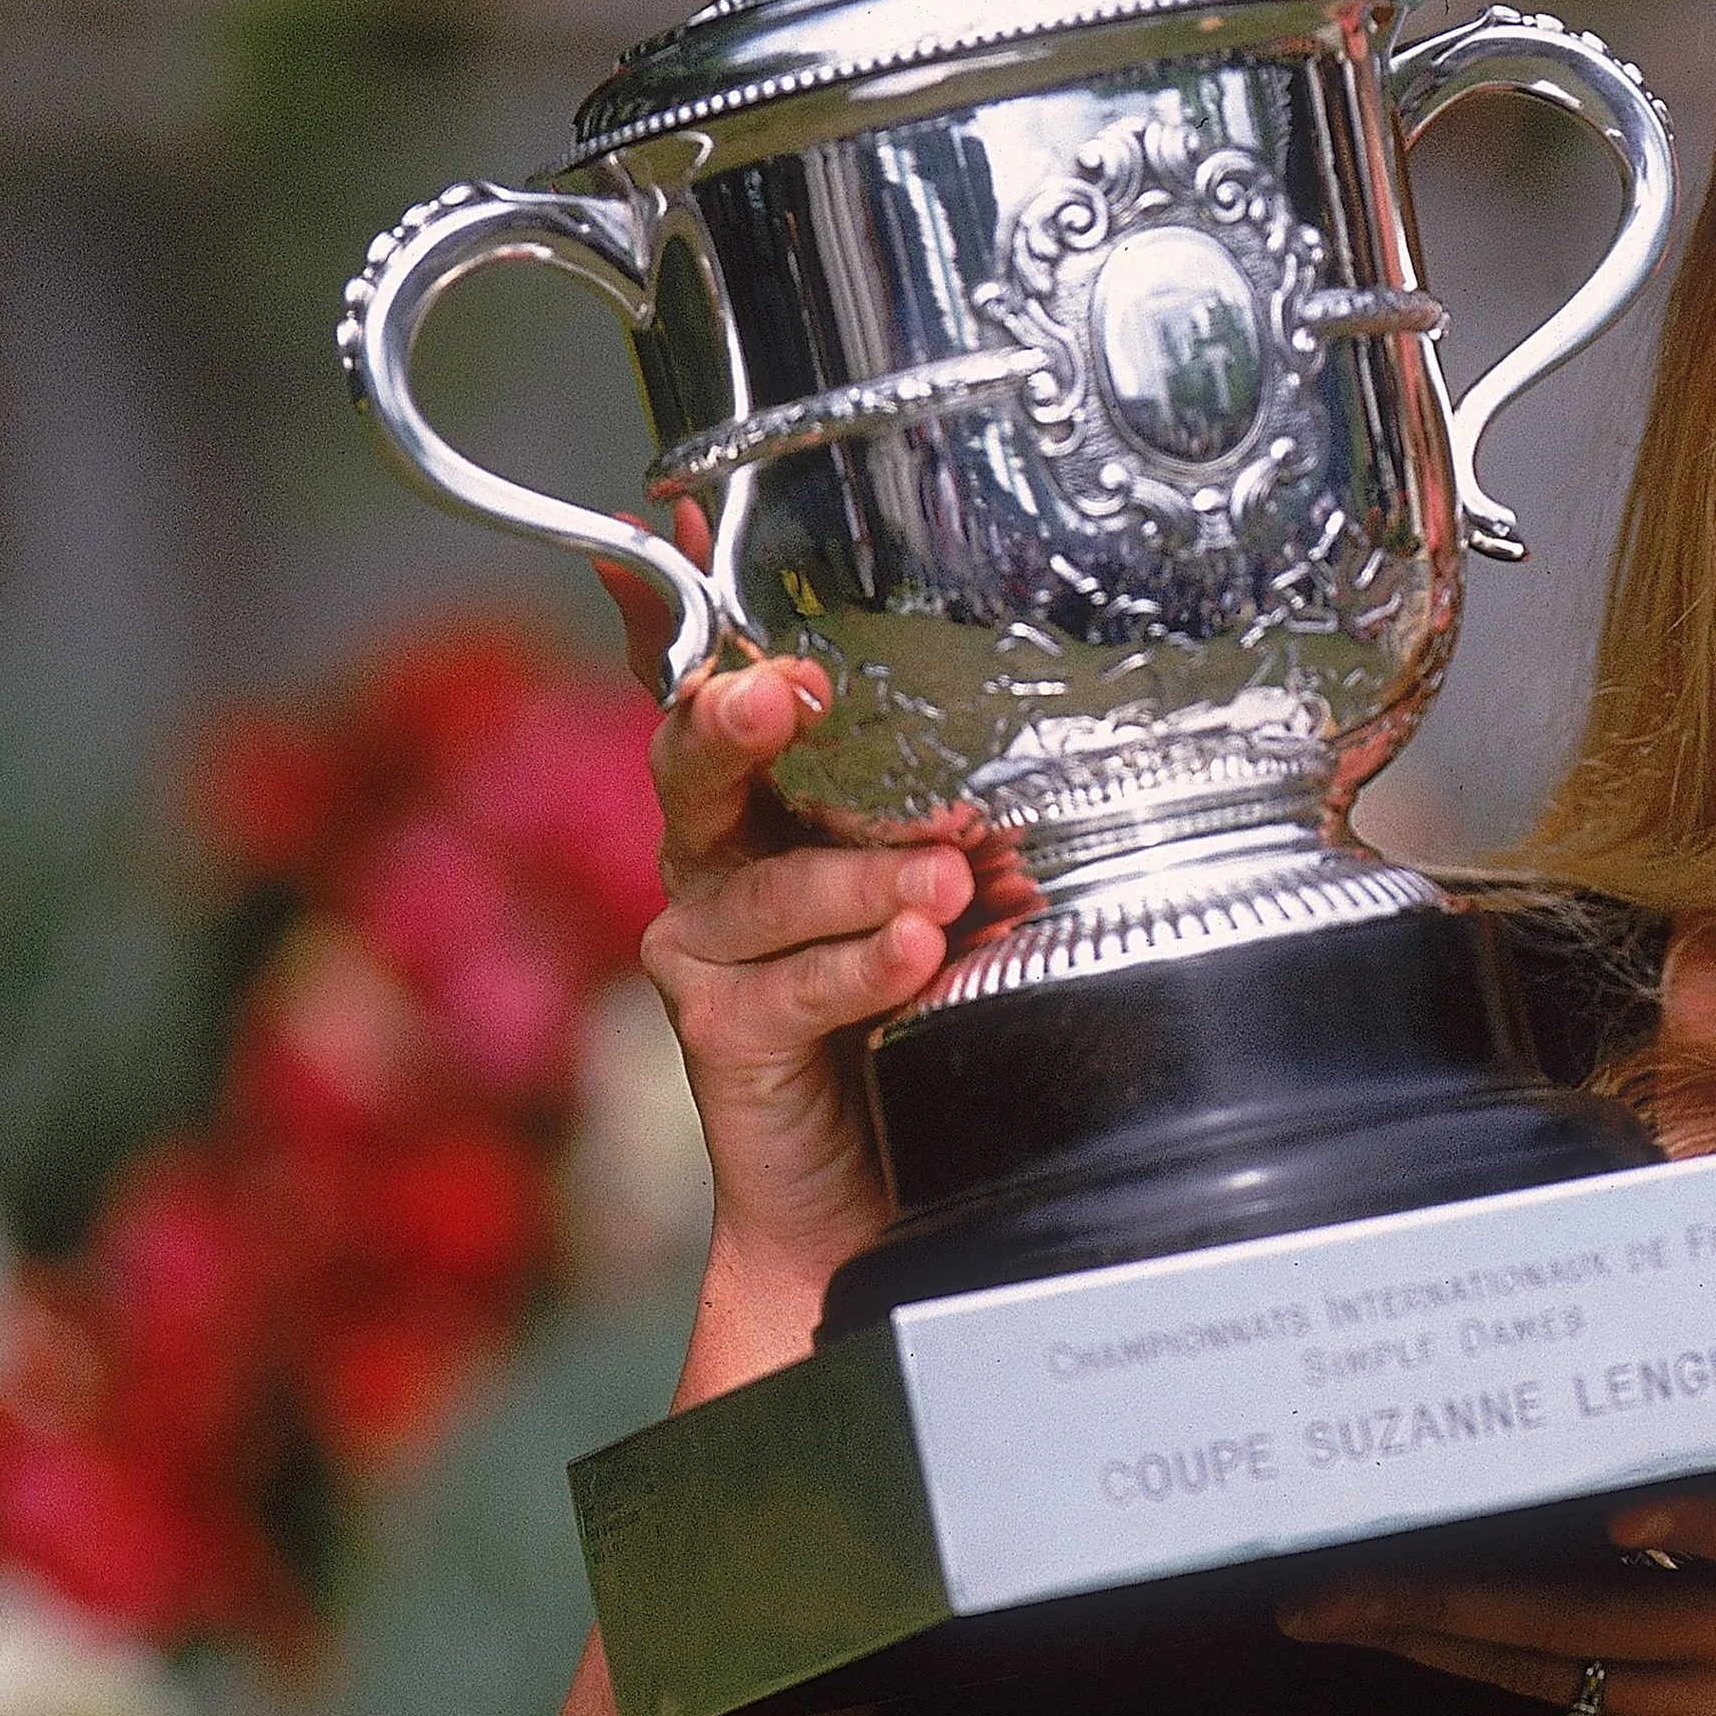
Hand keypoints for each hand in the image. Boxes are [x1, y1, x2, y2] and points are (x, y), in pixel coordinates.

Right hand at [596, 521, 1030, 1376]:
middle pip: (693, 756)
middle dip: (739, 712)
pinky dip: (858, 967)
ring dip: (861, 874)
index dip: (680, 603)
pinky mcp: (722, 1032)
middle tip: (790, 688)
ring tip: (945, 878)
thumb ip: (963, 797)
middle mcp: (715, 859)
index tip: (678, 526)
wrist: (876, 1190)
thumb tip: (1037, 708)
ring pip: (769, 883)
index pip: (708, 681)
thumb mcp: (965, 881)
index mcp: (763, 801)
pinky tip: (916, 954)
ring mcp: (705, 947)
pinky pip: (789, 986)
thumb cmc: (927, 1014)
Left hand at [1275, 1436, 1715, 1715]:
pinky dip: (1512, 1671)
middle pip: (1603, 1618)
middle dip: (1460, 1595)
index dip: (1691, 1519)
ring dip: (1447, 1639)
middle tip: (1344, 1572)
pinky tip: (1436, 1643)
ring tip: (1340, 1611)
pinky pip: (1594, 1708)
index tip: (1615, 1507)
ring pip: (1567, 1672)